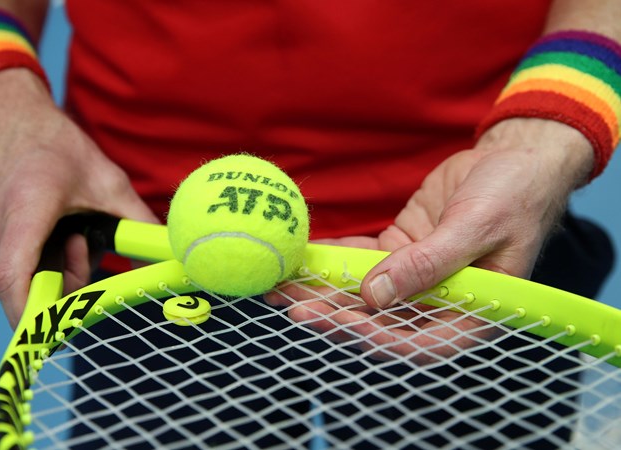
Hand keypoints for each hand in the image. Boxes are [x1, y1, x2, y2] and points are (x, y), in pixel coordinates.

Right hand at [0, 69, 157, 327]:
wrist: (4, 114)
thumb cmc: (53, 143)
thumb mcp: (105, 178)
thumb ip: (136, 220)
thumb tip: (167, 251)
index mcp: (25, 210)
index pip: (14, 280)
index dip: (32, 316)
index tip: (55, 331)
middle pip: (30, 285)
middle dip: (65, 278)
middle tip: (83, 244)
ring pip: (21, 275)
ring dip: (50, 265)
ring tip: (65, 227)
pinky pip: (8, 263)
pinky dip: (33, 256)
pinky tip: (45, 226)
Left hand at [266, 118, 593, 362]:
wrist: (514, 160)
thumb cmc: (514, 195)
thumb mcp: (476, 226)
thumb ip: (429, 263)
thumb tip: (375, 296)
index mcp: (470, 313)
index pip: (417, 341)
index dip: (376, 338)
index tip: (339, 322)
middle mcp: (438, 304)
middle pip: (379, 321)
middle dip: (334, 315)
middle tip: (293, 306)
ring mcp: (414, 278)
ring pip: (361, 293)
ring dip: (322, 291)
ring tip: (280, 286)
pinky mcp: (398, 252)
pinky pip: (359, 260)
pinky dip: (331, 259)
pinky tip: (301, 258)